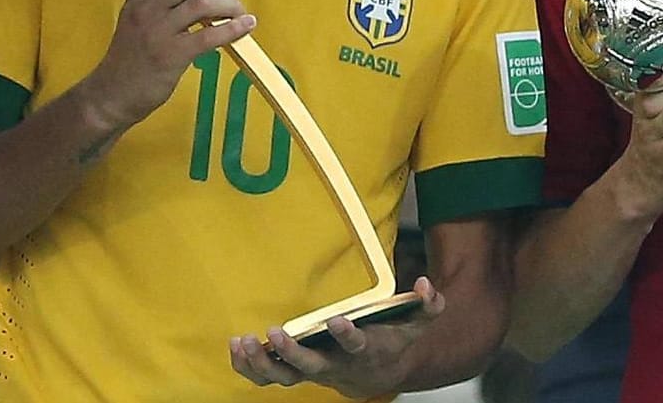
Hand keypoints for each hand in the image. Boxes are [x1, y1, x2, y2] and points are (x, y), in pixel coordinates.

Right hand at [82, 0, 254, 128]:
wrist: (111, 95)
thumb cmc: (128, 60)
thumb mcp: (135, 21)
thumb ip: (159, 3)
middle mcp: (146, 9)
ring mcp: (158, 32)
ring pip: (203, 3)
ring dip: (229, 5)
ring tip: (238, 13)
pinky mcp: (171, 56)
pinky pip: (209, 35)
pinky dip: (233, 29)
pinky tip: (244, 27)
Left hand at [228, 277, 446, 393]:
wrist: (376, 375)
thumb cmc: (392, 341)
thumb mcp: (416, 323)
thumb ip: (427, 305)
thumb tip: (426, 285)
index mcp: (363, 350)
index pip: (356, 344)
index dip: (346, 334)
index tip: (336, 319)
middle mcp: (334, 365)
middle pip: (311, 367)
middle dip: (293, 352)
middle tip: (276, 332)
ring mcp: (310, 371)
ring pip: (283, 377)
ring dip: (261, 363)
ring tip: (244, 341)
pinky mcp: (293, 371)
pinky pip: (267, 375)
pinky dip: (248, 366)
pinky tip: (235, 347)